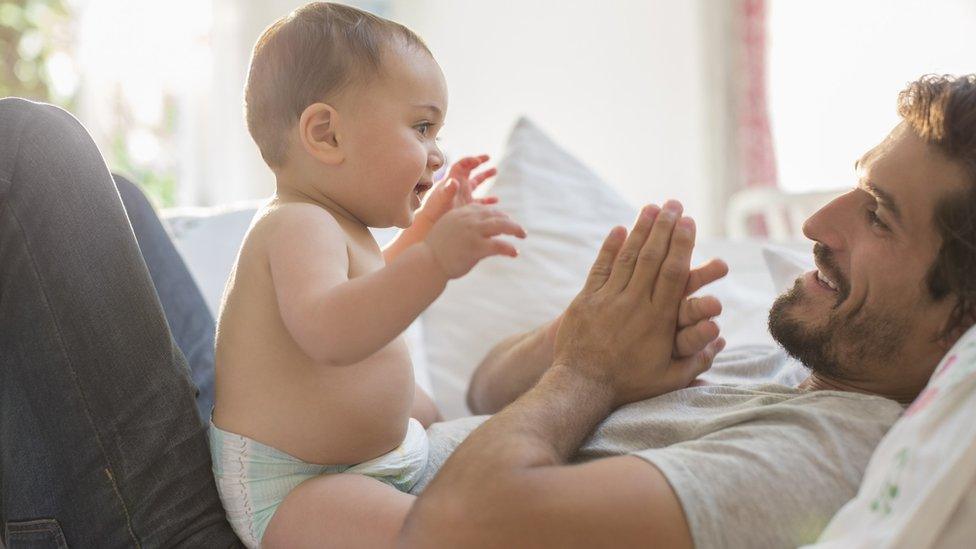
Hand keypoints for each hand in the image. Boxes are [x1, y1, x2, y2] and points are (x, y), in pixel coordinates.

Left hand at [417, 155, 497, 224]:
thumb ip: (448, 190)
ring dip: (485, 175)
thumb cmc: (435, 210)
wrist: (431, 223)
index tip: (478, 160)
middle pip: (469, 169)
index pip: (461, 165)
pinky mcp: (467, 206)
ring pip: (476, 182)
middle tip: (488, 157)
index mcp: (451, 180)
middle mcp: (458, 185)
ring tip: (494, 170)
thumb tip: (455, 181)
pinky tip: (496, 200)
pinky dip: (488, 199)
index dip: (469, 160)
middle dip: (478, 162)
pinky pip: (480, 200)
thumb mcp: (442, 199)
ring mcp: (463, 195)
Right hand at [423, 202, 526, 278]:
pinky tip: (515, 253)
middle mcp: (468, 219)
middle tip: (518, 229)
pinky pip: (499, 245)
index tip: (505, 220)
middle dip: (509, 221)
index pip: (484, 209)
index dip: (497, 213)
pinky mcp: (477, 247)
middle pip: (496, 214)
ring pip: (501, 225)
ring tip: (522, 235)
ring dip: (515, 229)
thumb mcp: (448, 229)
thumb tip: (475, 230)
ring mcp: (473, 232)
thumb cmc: (436, 250)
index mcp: (460, 213)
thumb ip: (463, 226)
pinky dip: (509, 248)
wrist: (427, 263)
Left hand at [552, 201, 723, 406]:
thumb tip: (721, 338)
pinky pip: (600, 267)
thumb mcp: (668, 378)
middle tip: (674, 204)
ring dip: (640, 230)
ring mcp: (608, 299)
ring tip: (651, 208)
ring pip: (627, 256)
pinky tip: (619, 229)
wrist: (581, 385)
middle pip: (652, 257)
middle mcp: (634, 303)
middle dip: (665, 227)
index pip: (675, 272)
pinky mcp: (586, 299)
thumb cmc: (628, 384)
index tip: (689, 222)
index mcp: (659, 319)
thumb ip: (697, 359)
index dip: (683, 244)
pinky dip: (609, 247)